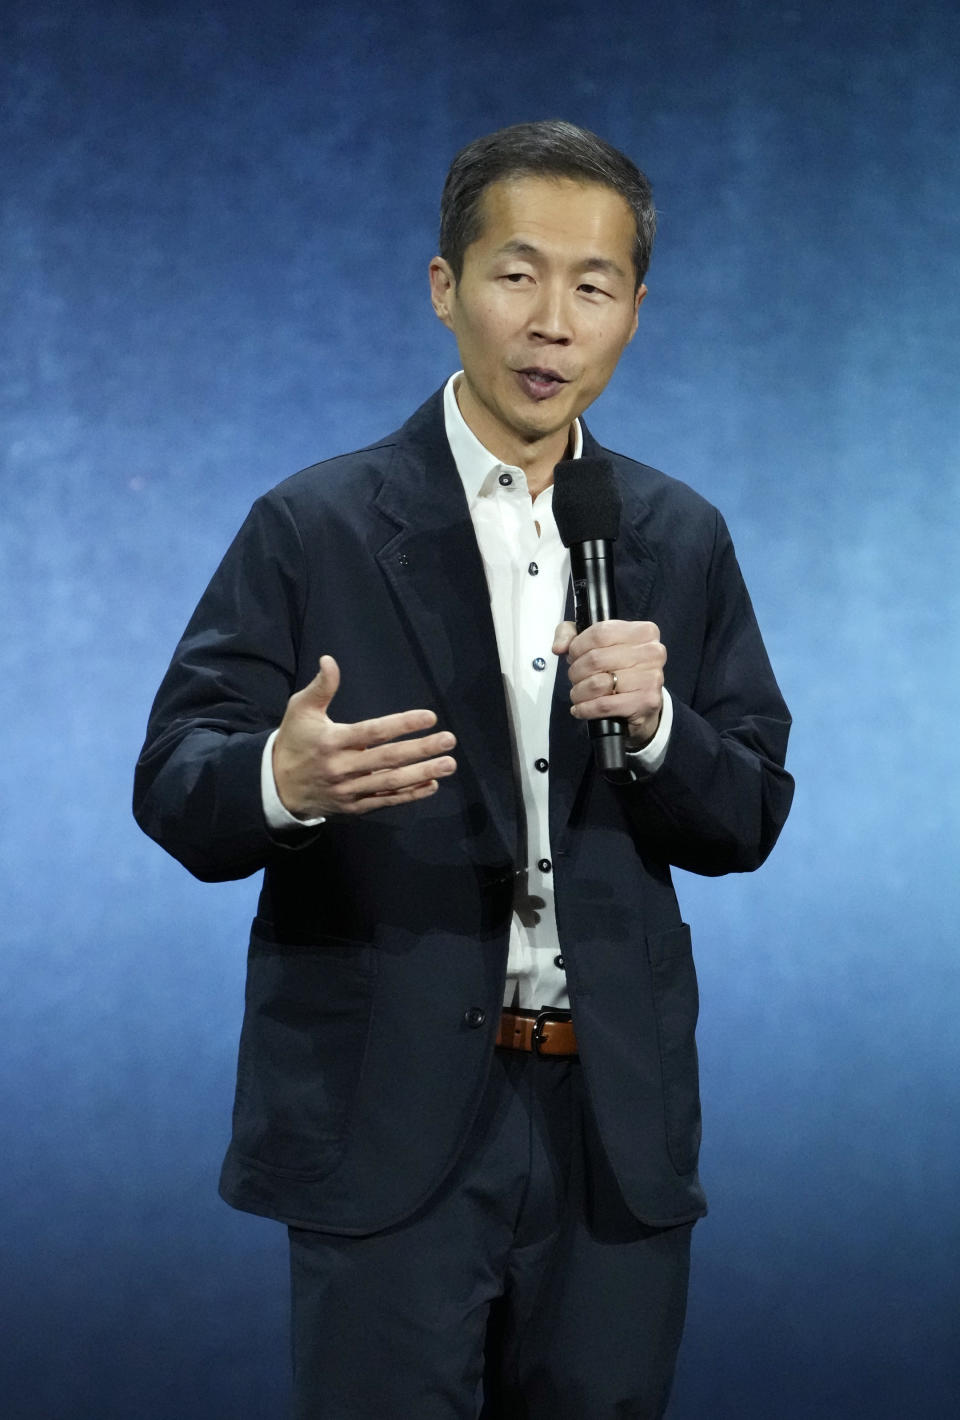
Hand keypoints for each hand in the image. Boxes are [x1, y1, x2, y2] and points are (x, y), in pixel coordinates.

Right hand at [272, 656, 456, 817]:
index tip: (430, 716)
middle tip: (449, 740)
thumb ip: (320, 687)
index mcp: (332, 741)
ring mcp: (349, 790)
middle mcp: (342, 768)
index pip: (373, 732)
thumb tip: (330, 660)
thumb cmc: (295, 741)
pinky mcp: (354, 806)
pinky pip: (386, 800)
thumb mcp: (300, 710)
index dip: (402, 725)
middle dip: (421, 749)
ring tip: (449, 764)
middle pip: (388, 759)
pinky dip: (409, 795)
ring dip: (423, 773)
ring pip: (391, 783)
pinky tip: (431, 785)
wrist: (278, 786)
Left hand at [552, 619, 665, 747]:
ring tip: (579, 693)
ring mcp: (652, 677)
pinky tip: (581, 708)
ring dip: (579, 692)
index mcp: (643, 632)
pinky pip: (604, 705)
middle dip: (576, 671)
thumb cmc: (619, 669)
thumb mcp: (596, 643)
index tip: (573, 655)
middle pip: (596, 658)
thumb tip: (559, 647)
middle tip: (575, 678)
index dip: (578, 646)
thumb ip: (571, 634)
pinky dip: (586, 709)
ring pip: (598, 683)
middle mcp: (652, 652)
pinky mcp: (646, 702)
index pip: (600, 633)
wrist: (642, 703)